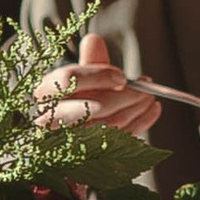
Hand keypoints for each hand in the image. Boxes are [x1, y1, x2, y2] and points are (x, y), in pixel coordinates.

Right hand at [34, 30, 170, 136]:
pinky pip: (119, 142)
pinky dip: (140, 124)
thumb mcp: (82, 80)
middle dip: (125, 97)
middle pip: (94, 107)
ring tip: (151, 97)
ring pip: (110, 127)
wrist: (69, 141)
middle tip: (145, 90)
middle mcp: (50, 119)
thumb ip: (90, 63)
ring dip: (136, 110)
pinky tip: (153, 110)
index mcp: (46, 93)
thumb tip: (93, 40)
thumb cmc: (75, 102)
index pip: (69, 79)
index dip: (99, 76)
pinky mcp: (86, 159)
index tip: (122, 77)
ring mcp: (67, 142)